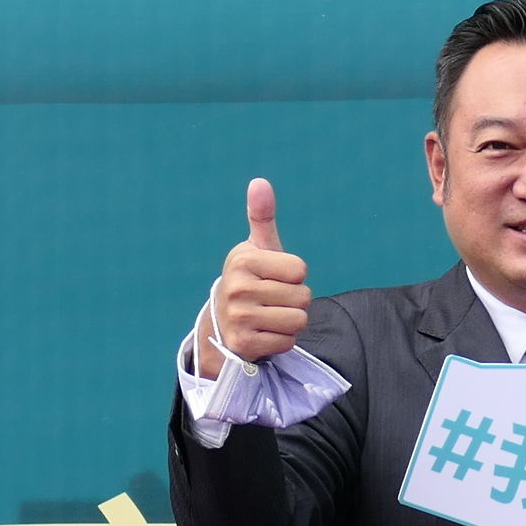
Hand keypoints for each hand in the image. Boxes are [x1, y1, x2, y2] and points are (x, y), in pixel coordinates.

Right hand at [199, 178, 310, 376]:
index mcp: (243, 260)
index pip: (300, 270)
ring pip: (298, 320)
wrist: (223, 323)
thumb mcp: (256, 248)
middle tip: (272, 300)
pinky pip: (287, 342)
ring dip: (290, 321)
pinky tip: (264, 334)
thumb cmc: (251, 279)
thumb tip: (260, 182)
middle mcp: (237, 288)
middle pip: (303, 296)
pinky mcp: (244, 343)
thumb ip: (262, 216)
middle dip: (295, 300)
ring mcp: (239, 317)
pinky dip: (281, 340)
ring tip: (270, 316)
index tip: (274, 278)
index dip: (294, 275)